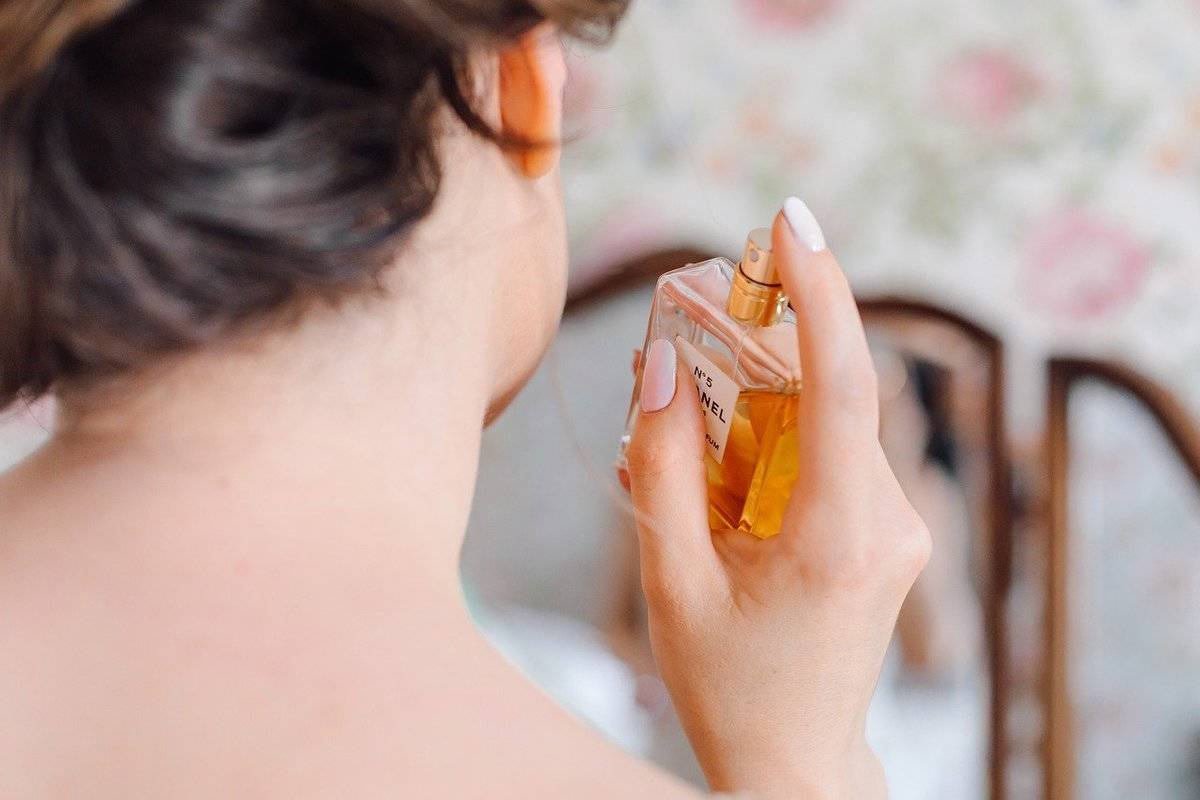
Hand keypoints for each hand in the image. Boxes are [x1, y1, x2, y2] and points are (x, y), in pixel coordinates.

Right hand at [624, 200, 930, 798]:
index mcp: (836, 537)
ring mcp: (899, 527)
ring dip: (765, 396)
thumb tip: (658, 367)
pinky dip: (779, 437)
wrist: (797, 762)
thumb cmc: (728, 685)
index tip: (791, 220)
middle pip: (833, 390)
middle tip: (705, 301)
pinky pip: (835, 452)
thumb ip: (662, 467)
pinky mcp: (890, 530)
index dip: (820, 292)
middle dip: (771, 336)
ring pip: (832, 419)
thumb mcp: (670, 582)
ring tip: (691, 426)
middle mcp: (888, 523)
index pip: (843, 385)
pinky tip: (726, 470)